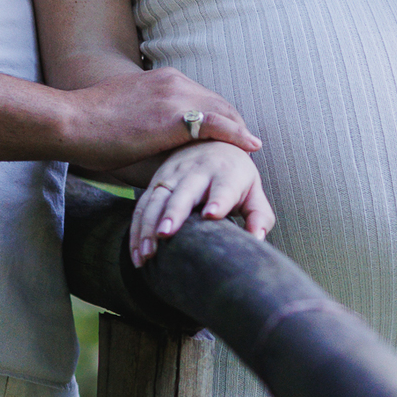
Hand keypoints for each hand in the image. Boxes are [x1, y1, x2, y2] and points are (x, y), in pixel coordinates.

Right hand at [61, 67, 260, 172]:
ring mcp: (175, 97)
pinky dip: (238, 135)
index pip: (204, 97)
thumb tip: (147, 131)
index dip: (220, 117)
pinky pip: (218, 125)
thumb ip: (146, 114)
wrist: (71, 121)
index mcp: (163, 78)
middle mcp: (174, 81)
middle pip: (219, 103)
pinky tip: (251, 147)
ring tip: (249, 153)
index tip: (227, 135)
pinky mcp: (174, 118)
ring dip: (239, 133)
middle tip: (246, 147)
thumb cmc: (89, 123)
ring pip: (223, 112)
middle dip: (234, 125)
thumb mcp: (125, 109)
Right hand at [129, 142, 274, 266]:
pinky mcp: (156, 182)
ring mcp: (173, 175)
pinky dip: (137, 229)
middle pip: (185, 192)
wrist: (212, 142)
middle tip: (166, 233)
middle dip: (174, 211)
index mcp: (226, 174)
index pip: (223, 188)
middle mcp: (198, 171)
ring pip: (158, 199)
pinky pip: (143, 206)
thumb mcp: (254, 191)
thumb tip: (257, 239)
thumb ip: (259, 216)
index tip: (211, 215)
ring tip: (147, 252)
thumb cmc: (236, 176)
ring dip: (149, 225)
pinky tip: (138, 253)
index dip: (218, 200)